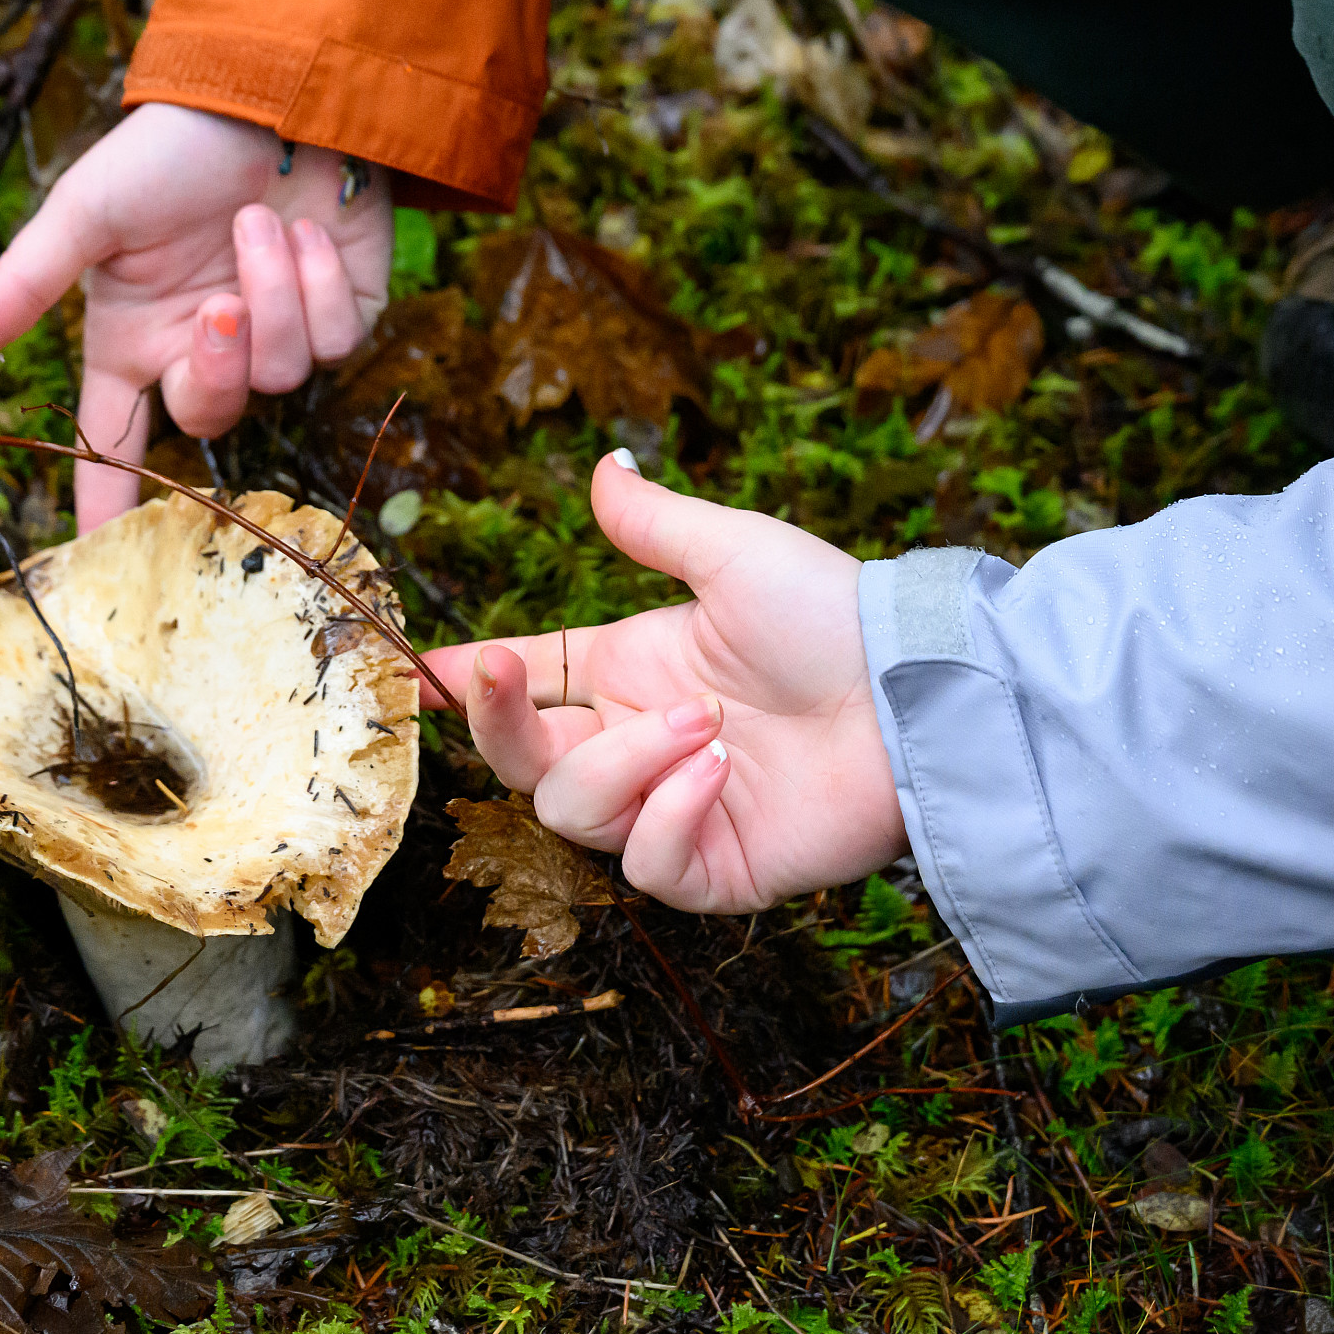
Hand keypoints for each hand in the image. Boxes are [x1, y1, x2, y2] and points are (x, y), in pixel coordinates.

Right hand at [0, 104, 390, 525]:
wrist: (271, 91)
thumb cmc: (168, 150)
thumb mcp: (87, 211)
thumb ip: (26, 281)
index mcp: (133, 339)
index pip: (111, 444)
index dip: (105, 504)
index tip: (95, 565)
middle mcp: (201, 349)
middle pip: (210, 421)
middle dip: (215, 369)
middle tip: (215, 303)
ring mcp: (273, 336)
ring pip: (282, 378)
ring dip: (270, 296)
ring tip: (257, 223)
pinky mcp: (340, 313)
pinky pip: (336, 342)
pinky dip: (317, 284)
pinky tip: (306, 232)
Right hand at [420, 453, 905, 914]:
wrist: (918, 697)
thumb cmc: (835, 617)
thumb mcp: (734, 553)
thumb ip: (654, 523)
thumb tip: (603, 463)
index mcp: (629, 672)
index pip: (523, 685)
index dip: (466, 684)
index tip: (415, 670)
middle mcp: (639, 746)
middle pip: (523, 762)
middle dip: (500, 723)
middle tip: (503, 674)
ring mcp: (673, 813)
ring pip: (573, 813)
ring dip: (625, 764)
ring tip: (709, 726)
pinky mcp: (715, 870)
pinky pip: (646, 865)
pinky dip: (670, 820)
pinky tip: (720, 775)